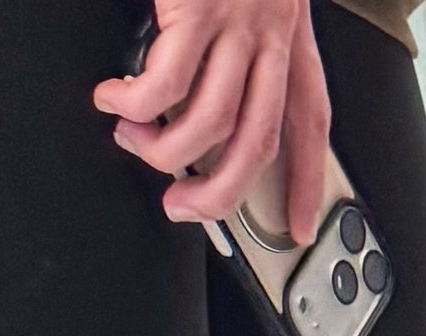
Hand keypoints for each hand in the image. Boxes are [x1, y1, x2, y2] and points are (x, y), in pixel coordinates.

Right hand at [93, 0, 332, 244]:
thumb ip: (241, 39)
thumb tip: (206, 97)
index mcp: (289, 34)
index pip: (309, 120)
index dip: (305, 179)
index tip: (295, 224)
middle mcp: (270, 34)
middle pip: (256, 142)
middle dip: (220, 193)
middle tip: (183, 207)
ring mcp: (234, 23)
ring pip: (207, 124)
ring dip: (164, 150)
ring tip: (135, 140)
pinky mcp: (195, 9)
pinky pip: (164, 86)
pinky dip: (135, 104)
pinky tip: (116, 99)